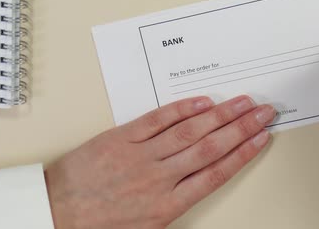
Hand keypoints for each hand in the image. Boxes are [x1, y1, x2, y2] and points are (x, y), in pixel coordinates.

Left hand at [45, 95, 274, 228]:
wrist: (55, 214)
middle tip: (263, 112)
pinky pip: (157, 119)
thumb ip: (174, 203)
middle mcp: (159, 178)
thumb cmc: (99, 225)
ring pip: (190, 131)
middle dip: (242, 127)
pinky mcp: (121, 138)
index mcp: (168, 205)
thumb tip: (202, 179)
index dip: (244, 152)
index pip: (217, 172)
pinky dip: (181, 108)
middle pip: (211, 147)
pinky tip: (201, 101)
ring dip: (220, 114)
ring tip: (241, 103)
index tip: (262, 137)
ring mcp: (141, 155)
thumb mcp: (146, 228)